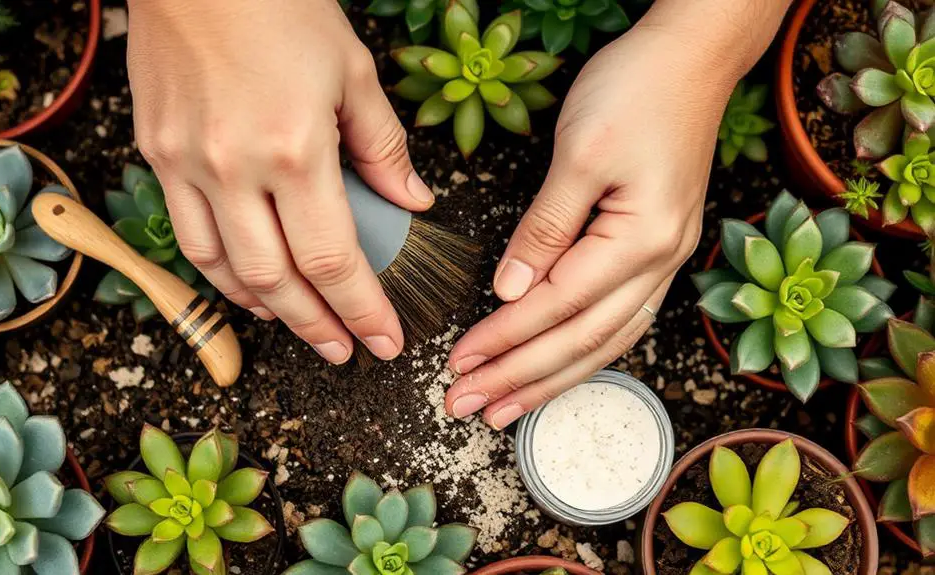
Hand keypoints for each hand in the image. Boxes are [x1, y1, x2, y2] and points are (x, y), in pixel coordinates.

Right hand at [126, 0, 434, 362]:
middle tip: (345, 352)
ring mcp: (186, 165)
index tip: (384, 341)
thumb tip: (411, 203)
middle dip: (317, 327)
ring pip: (224, 271)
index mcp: (296, 150)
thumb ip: (383, 148)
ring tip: (300, 326)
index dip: (361, 311)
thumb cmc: (280, 7)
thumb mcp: (352, 71)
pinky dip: (220, 272)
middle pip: (277, 282)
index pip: (333, 261)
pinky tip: (246, 282)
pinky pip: (187, 234)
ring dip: (266, 310)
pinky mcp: (156, 153)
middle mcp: (235, 170)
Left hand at [444, 24, 739, 428]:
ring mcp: (665, 259)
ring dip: (552, 378)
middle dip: (520, 378)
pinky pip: (620, 319)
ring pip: (605, 341)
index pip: (558, 306)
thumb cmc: (638, 89)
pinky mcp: (657, 250)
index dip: (505, 340)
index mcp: (642, 239)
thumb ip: (545, 228)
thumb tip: (510, 290)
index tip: (461, 363)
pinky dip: (584, 352)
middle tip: (468, 406)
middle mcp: (661, 261)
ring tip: (506, 408)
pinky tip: (558, 370)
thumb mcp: (580, 153)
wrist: (693, 55)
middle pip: (582, 340)